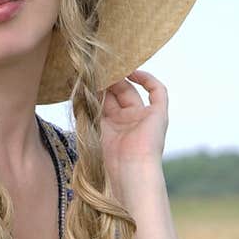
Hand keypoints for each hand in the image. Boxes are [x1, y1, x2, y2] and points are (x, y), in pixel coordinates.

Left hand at [100, 69, 168, 196]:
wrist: (130, 171)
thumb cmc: (110, 159)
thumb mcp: (93, 129)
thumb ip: (88, 111)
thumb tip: (80, 90)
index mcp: (113, 127)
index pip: (106, 102)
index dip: (98, 90)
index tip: (88, 80)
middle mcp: (128, 121)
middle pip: (118, 94)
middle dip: (107, 81)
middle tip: (96, 70)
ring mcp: (144, 117)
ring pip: (132, 90)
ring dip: (121, 77)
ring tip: (108, 68)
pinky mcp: (159, 115)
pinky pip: (158, 91)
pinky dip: (148, 79)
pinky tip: (132, 72)